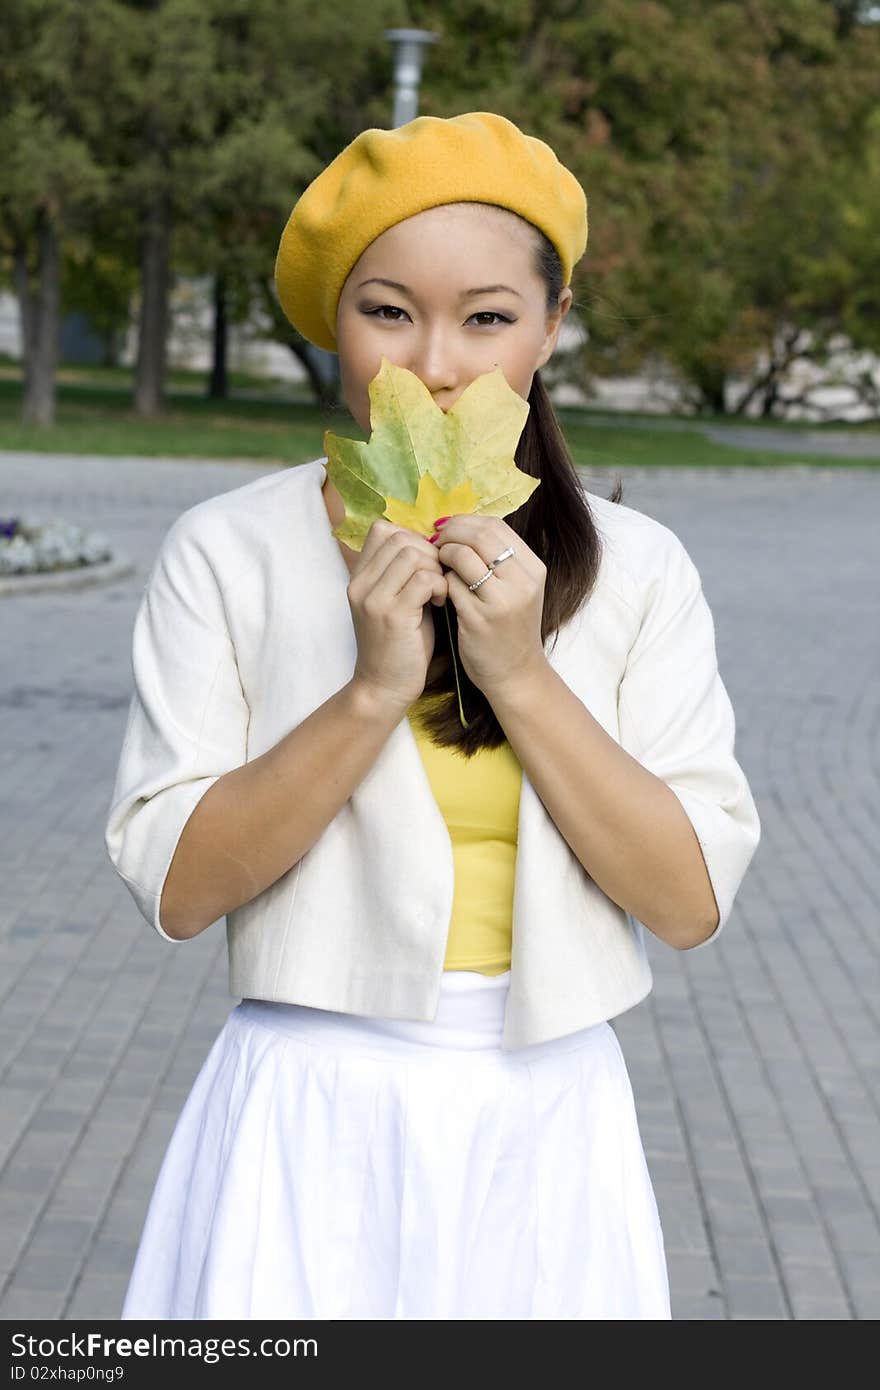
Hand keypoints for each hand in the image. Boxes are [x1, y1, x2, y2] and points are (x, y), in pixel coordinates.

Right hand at [348, 518, 448, 711]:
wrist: (383, 687)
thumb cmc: (399, 645)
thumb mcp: (396, 601)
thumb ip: (405, 573)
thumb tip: (435, 543)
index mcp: (359, 577)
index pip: (383, 529)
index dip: (413, 538)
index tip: (427, 564)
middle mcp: (360, 583)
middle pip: (400, 537)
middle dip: (429, 552)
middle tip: (438, 578)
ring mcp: (373, 598)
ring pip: (413, 554)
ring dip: (436, 569)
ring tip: (440, 591)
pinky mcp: (392, 615)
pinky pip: (425, 579)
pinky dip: (441, 586)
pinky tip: (441, 602)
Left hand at [432, 514, 548, 697]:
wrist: (515, 673)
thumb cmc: (509, 627)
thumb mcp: (517, 589)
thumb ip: (498, 559)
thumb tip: (461, 525)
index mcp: (533, 569)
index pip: (496, 526)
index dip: (466, 522)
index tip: (448, 529)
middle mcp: (522, 582)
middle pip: (480, 535)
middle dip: (451, 533)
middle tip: (435, 541)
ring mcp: (502, 601)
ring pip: (462, 555)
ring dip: (442, 555)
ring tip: (437, 564)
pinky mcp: (479, 619)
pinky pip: (451, 584)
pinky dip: (440, 580)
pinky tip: (439, 588)